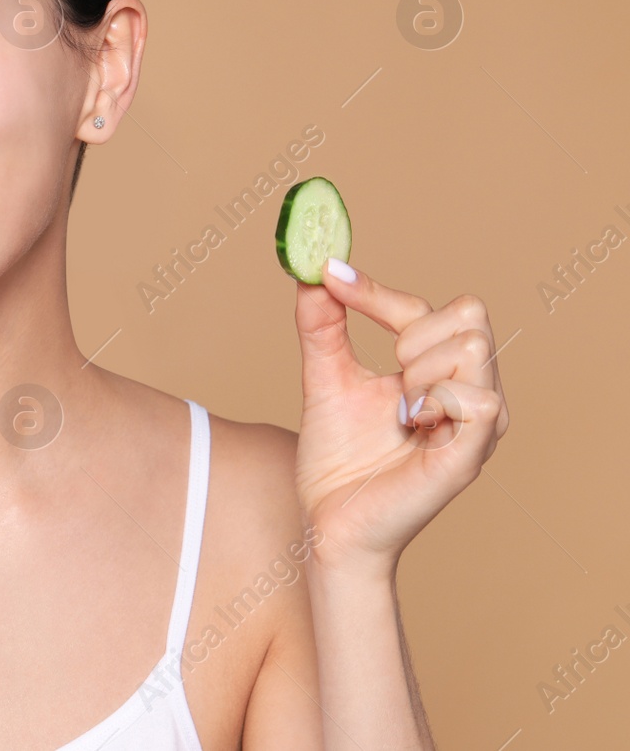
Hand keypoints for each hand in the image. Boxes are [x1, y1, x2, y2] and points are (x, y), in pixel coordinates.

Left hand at [291, 259, 510, 576]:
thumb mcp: (325, 378)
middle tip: (388, 380)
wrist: (329, 523)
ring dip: (419, 371)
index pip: (435, 306)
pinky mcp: (471, 455)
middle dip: (412, 335)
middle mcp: (472, 393)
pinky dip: (434, 400)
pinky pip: (479, 399)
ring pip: (472, 348)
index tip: (331, 278)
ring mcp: (478, 425)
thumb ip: (321, 325)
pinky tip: (411, 426)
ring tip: (400, 413)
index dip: (377, 291)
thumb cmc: (337, 460)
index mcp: (441, 373)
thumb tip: (315, 272)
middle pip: (470, 314)